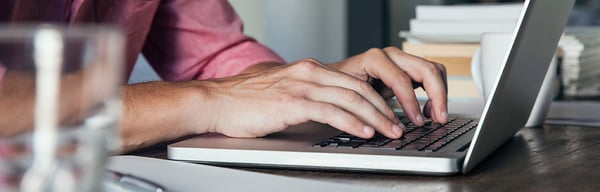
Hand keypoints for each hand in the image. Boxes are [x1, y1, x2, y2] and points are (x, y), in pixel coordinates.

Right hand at [200, 59, 402, 138]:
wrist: (217, 101)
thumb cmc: (246, 101)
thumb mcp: (284, 90)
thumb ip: (308, 95)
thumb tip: (331, 111)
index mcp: (310, 69)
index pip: (353, 82)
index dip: (377, 99)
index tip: (389, 114)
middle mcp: (309, 73)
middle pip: (358, 88)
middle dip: (383, 109)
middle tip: (398, 125)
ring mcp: (301, 86)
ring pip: (350, 99)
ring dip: (375, 117)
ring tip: (389, 131)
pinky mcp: (292, 103)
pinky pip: (331, 111)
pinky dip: (352, 122)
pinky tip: (363, 132)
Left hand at [330, 47, 447, 125]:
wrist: (334, 81)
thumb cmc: (338, 88)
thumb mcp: (349, 98)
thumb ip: (366, 111)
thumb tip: (384, 128)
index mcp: (375, 58)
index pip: (402, 79)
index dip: (412, 102)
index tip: (418, 121)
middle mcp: (391, 56)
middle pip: (426, 69)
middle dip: (437, 95)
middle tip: (439, 118)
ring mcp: (401, 60)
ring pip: (433, 70)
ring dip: (439, 93)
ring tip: (434, 116)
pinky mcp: (407, 69)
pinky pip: (430, 76)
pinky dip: (435, 92)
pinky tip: (428, 110)